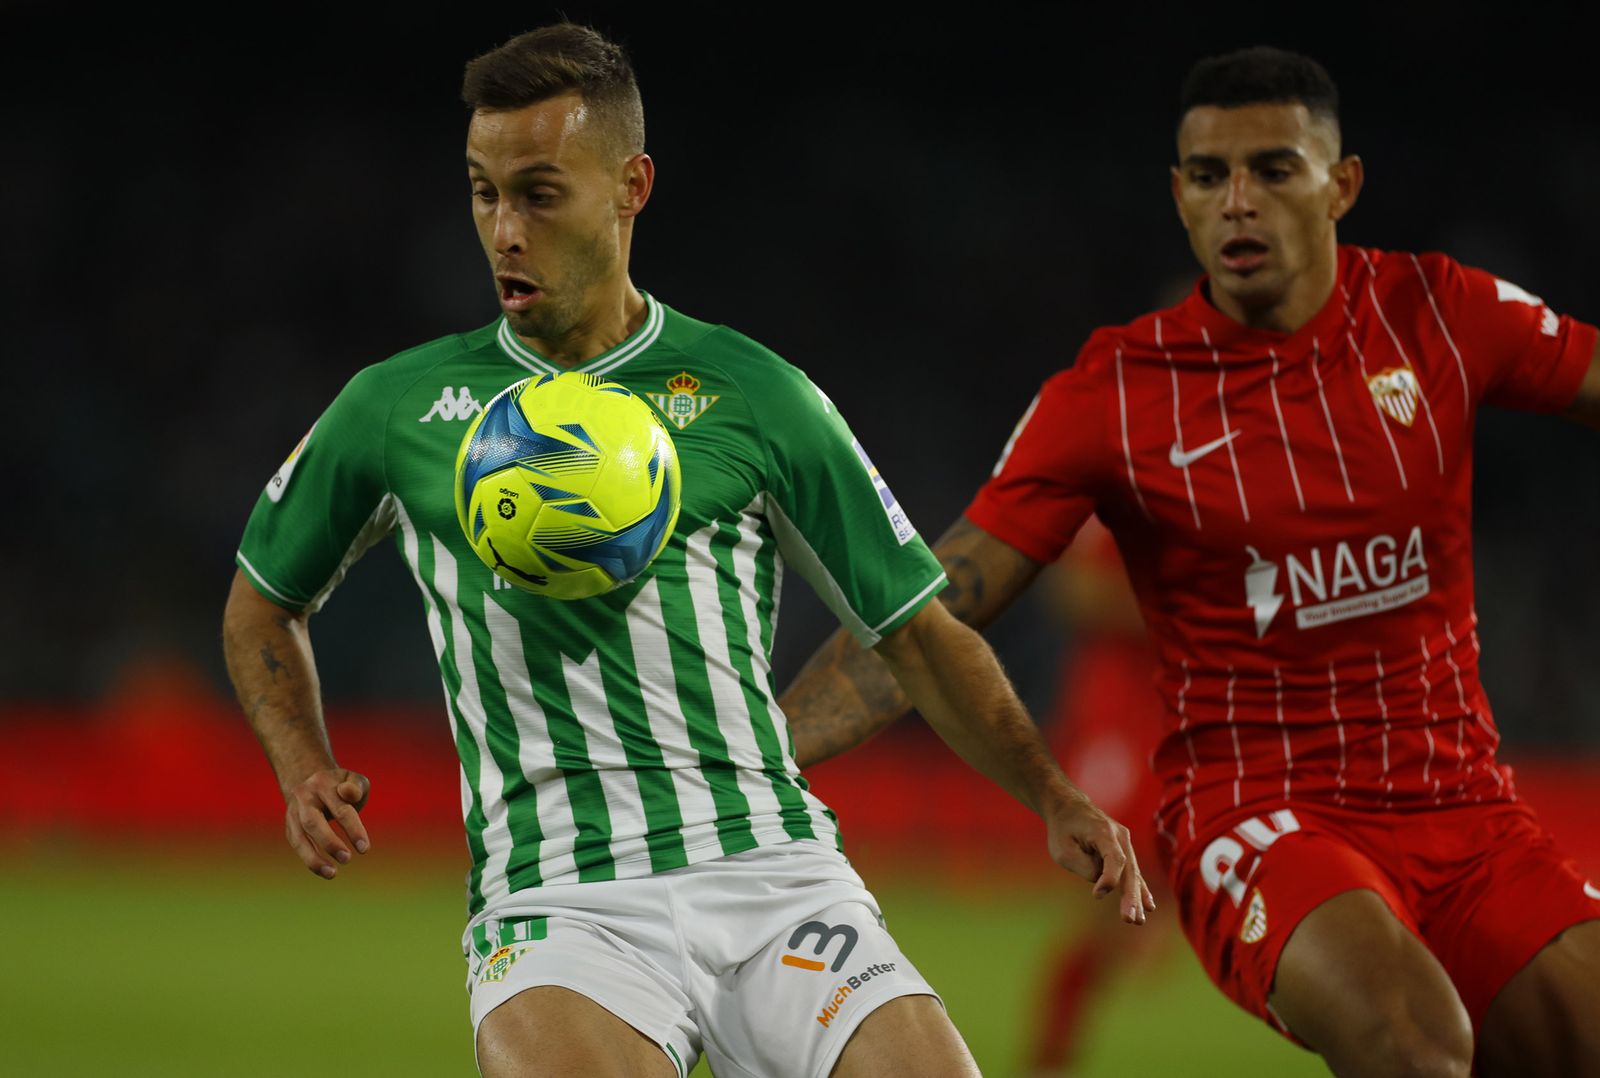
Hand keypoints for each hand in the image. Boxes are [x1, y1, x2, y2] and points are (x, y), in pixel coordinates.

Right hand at [283, 768, 370, 879]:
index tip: (364, 849)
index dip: (353, 829)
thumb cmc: (342, 785)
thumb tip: (350, 794)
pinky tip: (325, 871)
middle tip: (347, 859)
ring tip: (332, 874)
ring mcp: (293, 812)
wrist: (312, 782)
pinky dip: (310, 859)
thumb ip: (357, 786)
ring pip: (299, 838)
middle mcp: (304, 797)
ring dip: (313, 858)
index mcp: (323, 783)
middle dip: (329, 843)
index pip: (340, 808)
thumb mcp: (354, 779)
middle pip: (313, 823)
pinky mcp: (290, 826)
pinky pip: (297, 845)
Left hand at [1043, 789, 1156, 924]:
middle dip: (1130, 896)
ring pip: (1133, 874)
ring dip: (1135, 898)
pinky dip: (1138, 889)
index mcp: (1103, 831)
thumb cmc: (1063, 829)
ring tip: (1138, 920)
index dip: (1110, 878)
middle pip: (1128, 869)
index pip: (1114, 858)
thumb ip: (1084, 867)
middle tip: (1130, 919)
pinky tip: (1148, 907)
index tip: (1096, 894)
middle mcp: (1120, 836)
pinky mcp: (1123, 851)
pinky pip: (1132, 873)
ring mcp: (1124, 843)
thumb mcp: (1063, 849)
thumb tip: (1104, 886)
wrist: (1069, 808)